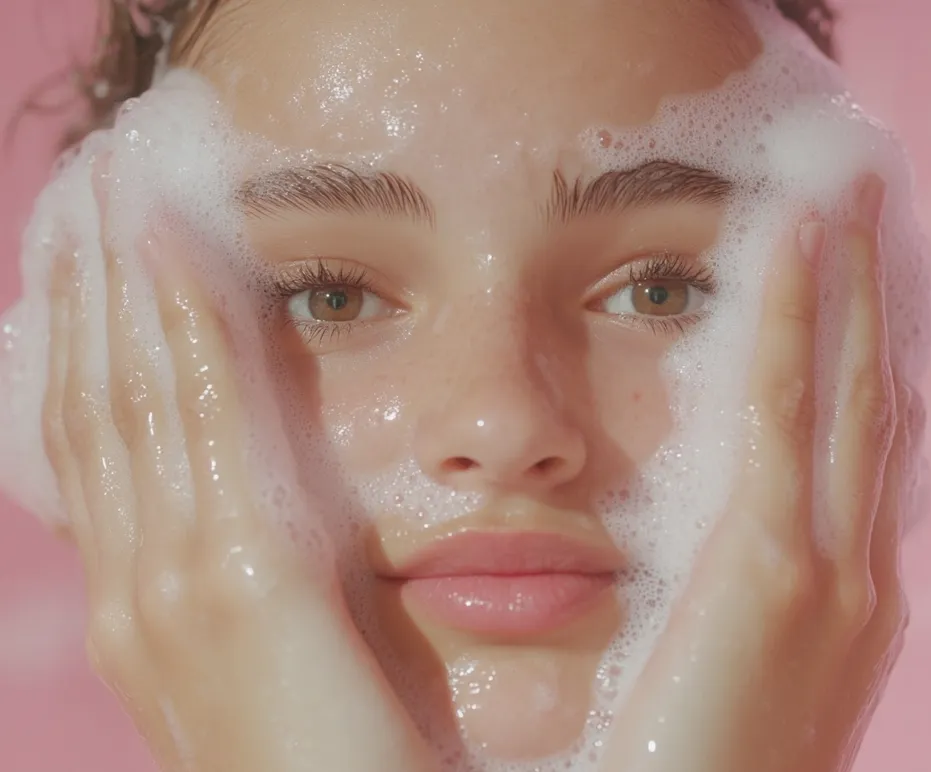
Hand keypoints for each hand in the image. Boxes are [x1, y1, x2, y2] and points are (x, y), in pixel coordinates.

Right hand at [42, 166, 433, 771]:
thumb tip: (266, 492)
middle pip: (95, 403)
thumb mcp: (269, 653)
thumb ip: (250, 572)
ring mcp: (170, 581)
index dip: (86, 343)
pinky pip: (205, 422)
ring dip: (126, 288)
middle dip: (90, 293)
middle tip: (92, 196)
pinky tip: (188, 257)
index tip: (93, 260)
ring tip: (122, 194)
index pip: (96, 443)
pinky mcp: (240, 577)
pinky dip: (188, 332)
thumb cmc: (328, 751)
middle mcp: (134, 584)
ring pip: (129, 397)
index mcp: (141, 601)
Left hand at [600, 176, 924, 771]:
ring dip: (845, 284)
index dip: (854, 351)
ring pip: (850, 389)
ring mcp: (835, 572)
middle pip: (872, 399)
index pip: (856, 446)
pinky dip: (796, 320)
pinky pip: (790, 412)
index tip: (834, 277)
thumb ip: (724, 603)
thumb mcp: (721, 678)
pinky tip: (791, 243)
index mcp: (839, 598)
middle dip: (869, 295)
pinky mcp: (776, 570)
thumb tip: (699, 546)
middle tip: (858, 200)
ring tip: (838, 191)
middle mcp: (860, 575)